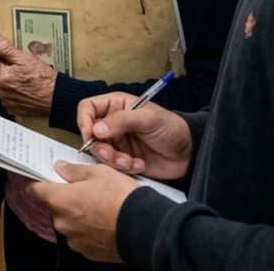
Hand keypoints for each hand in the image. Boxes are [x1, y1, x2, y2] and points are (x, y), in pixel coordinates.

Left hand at [0, 31, 56, 115]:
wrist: (57, 98)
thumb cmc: (44, 79)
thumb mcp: (25, 58)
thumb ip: (5, 48)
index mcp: (1, 77)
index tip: (7, 56)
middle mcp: (0, 92)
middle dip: (1, 69)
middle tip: (16, 68)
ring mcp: (6, 102)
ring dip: (5, 81)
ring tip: (20, 77)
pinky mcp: (11, 109)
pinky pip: (6, 98)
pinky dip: (11, 92)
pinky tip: (21, 87)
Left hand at [28, 161, 136, 262]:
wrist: (146, 228)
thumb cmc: (122, 199)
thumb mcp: (99, 172)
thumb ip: (74, 170)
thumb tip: (61, 168)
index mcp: (59, 200)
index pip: (34, 190)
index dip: (37, 182)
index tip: (41, 179)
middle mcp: (62, 222)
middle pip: (55, 207)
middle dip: (65, 199)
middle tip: (84, 191)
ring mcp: (75, 239)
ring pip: (69, 222)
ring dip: (78, 215)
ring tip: (99, 207)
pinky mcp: (88, 252)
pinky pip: (82, 236)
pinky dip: (89, 230)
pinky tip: (105, 222)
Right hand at [77, 94, 191, 178]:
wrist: (190, 154)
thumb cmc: (172, 129)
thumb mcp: (149, 119)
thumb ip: (122, 121)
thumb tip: (96, 129)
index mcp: (116, 106)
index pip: (87, 108)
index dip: (84, 120)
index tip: (90, 134)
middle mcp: (112, 123)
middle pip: (89, 133)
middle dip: (100, 146)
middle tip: (112, 154)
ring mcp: (117, 141)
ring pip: (98, 151)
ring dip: (112, 159)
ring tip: (129, 162)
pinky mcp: (122, 158)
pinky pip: (111, 165)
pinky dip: (123, 168)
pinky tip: (138, 165)